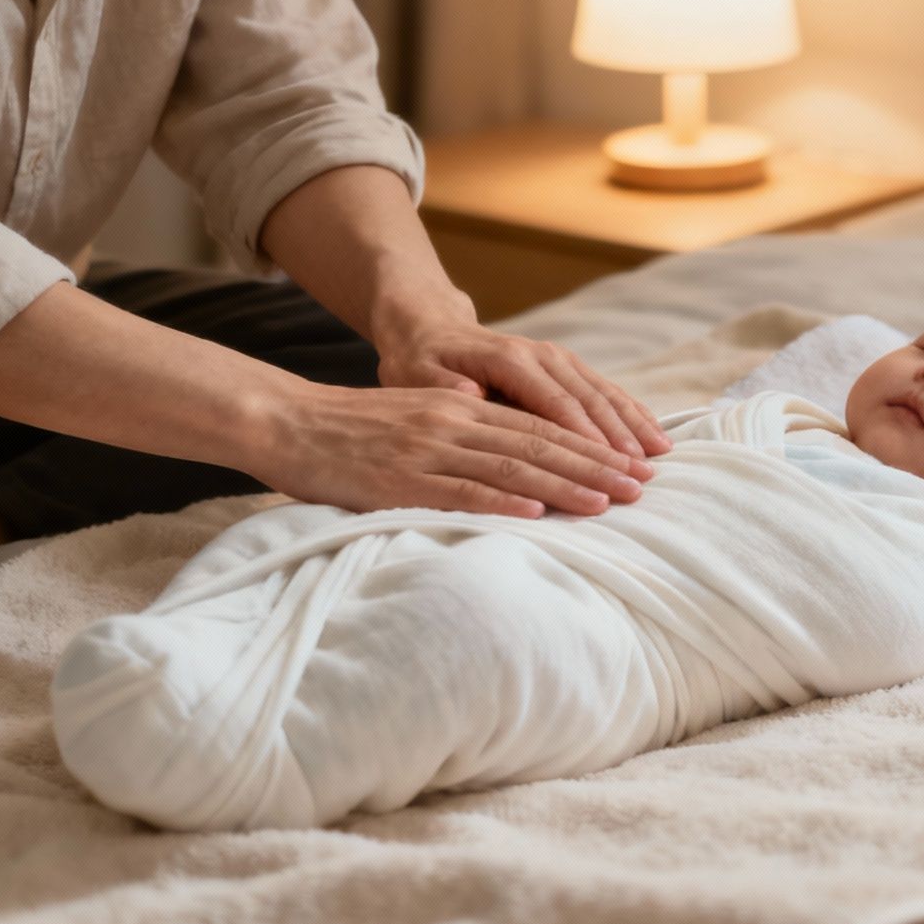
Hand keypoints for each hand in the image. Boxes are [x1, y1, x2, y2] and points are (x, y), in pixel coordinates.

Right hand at [248, 380, 653, 517]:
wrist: (283, 421)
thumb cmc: (349, 433)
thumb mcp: (416, 424)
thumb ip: (462, 442)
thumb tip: (515, 478)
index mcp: (460, 408)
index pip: (540, 428)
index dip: (590, 447)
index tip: (631, 466)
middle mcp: (452, 422)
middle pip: (538, 444)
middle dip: (595, 467)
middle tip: (640, 487)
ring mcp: (427, 450)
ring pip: (510, 468)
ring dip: (564, 486)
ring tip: (607, 503)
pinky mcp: (399, 480)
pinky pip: (459, 491)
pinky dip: (501, 503)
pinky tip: (536, 515)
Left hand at [376, 319, 671, 459]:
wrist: (430, 328)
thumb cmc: (420, 361)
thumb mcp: (416, 374)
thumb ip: (442, 387)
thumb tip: (470, 397)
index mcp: (507, 359)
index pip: (554, 403)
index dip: (583, 436)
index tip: (606, 466)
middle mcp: (539, 354)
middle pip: (588, 400)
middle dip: (619, 439)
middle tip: (642, 476)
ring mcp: (556, 358)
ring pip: (603, 393)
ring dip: (633, 425)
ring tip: (659, 457)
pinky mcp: (564, 366)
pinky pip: (604, 389)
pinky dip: (631, 412)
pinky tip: (653, 434)